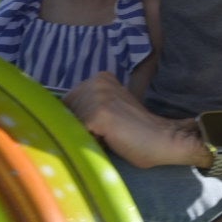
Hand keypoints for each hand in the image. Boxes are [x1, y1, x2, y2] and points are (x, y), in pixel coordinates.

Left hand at [63, 73, 200, 167]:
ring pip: (69, 124)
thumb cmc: (137, 132)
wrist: (164, 140)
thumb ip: (89, 106)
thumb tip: (57, 119)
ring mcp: (97, 96)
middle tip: (105, 135)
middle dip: (78, 128)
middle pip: (64, 112)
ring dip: (83, 136)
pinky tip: (107, 142)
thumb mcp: (109, 110)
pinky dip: (88, 143)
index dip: (76, 120)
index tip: (97, 129)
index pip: (66, 103)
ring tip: (107, 138)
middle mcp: (96, 81)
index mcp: (100, 78)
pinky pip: (76, 134)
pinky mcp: (98, 114)